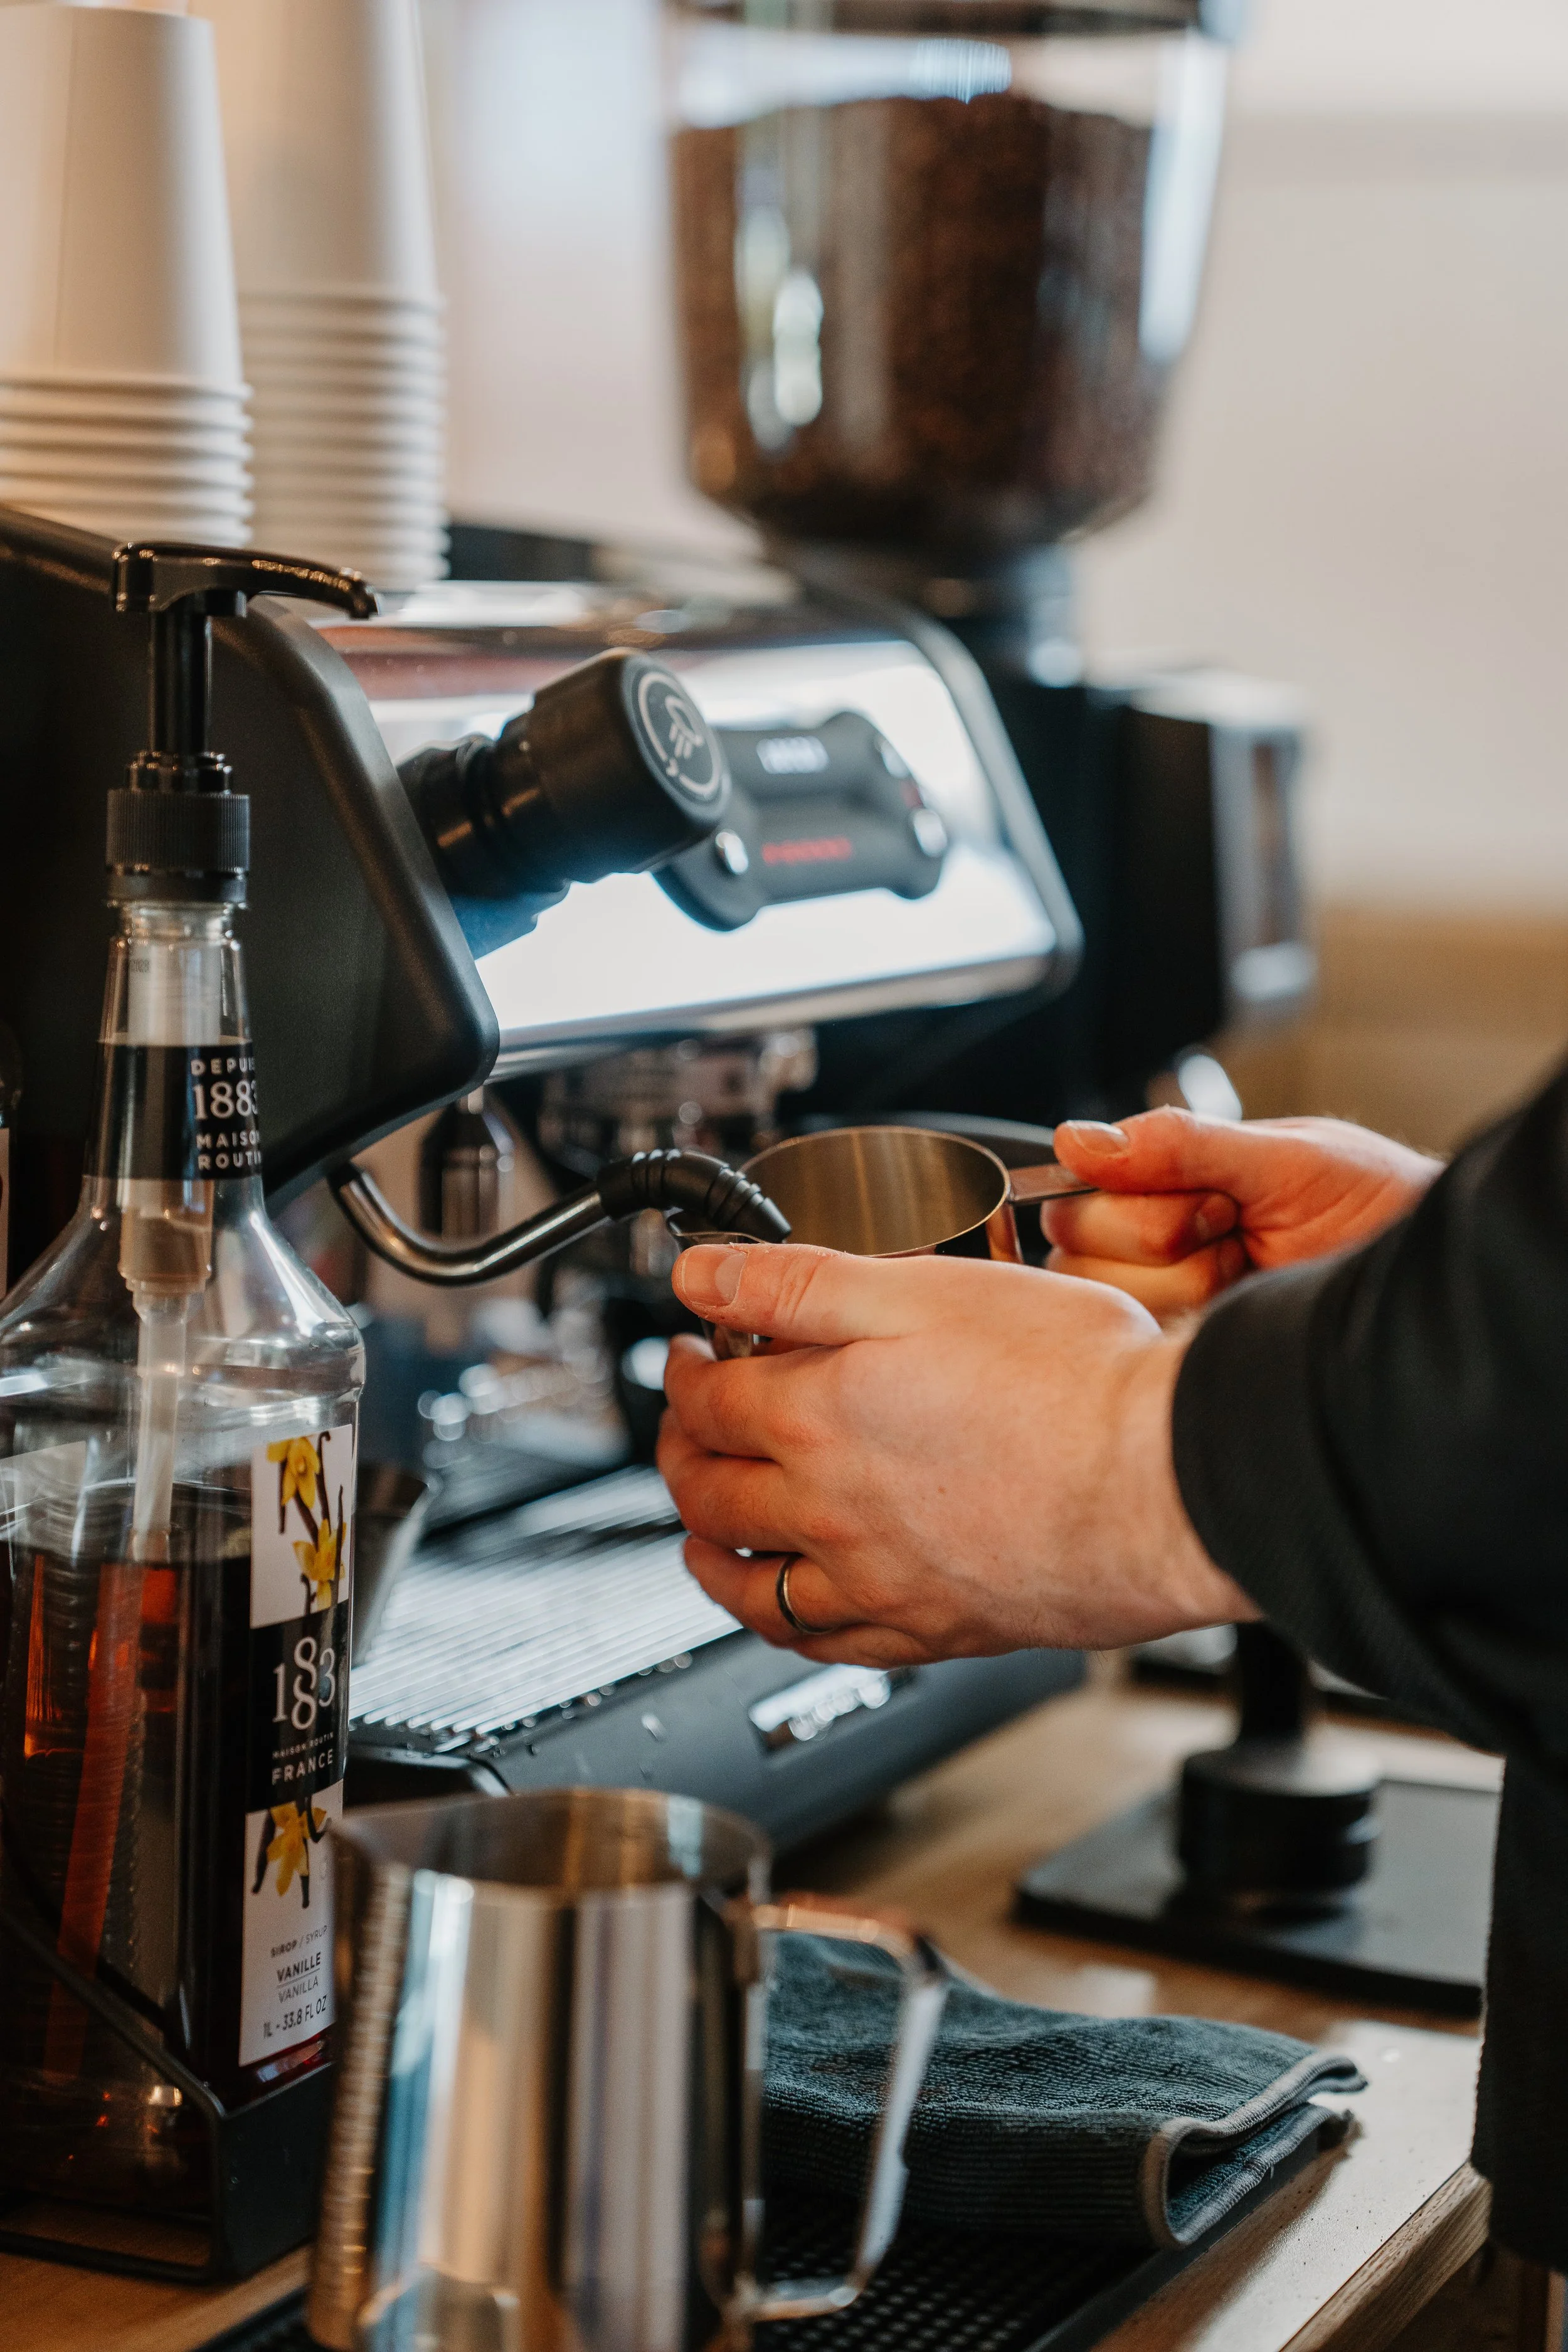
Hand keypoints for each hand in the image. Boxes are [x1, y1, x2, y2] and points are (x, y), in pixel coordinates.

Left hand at [658, 1241, 1252, 1668]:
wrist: (1165, 1482)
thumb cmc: (1071, 1382)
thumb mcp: (922, 1289)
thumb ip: (797, 1282)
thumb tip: (701, 1276)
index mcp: (819, 1419)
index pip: (707, 1400)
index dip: (683, 1367)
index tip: (691, 1350)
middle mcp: (831, 1513)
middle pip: (711, 1493)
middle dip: (680, 1451)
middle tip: (684, 1426)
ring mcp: (880, 1582)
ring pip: (752, 1584)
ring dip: (708, 1550)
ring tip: (700, 1529)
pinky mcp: (936, 1629)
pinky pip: (827, 1644)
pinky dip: (785, 1625)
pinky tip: (790, 1610)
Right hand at [1042, 1108, 1441, 1322]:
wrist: (1426, 1283)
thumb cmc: (1373, 1206)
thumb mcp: (1282, 1158)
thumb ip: (1178, 1145)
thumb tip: (1076, 1141)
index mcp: (1166, 1185)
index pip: (1078, 1194)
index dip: (1132, 1199)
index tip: (1206, 1196)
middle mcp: (1154, 1248)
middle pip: (1077, 1247)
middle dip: (1163, 1234)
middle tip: (1237, 1226)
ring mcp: (1168, 1305)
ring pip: (1110, 1299)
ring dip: (1188, 1282)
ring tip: (1250, 1267)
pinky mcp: (1184, 1355)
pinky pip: (1145, 1348)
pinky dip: (1196, 1325)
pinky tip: (1241, 1310)